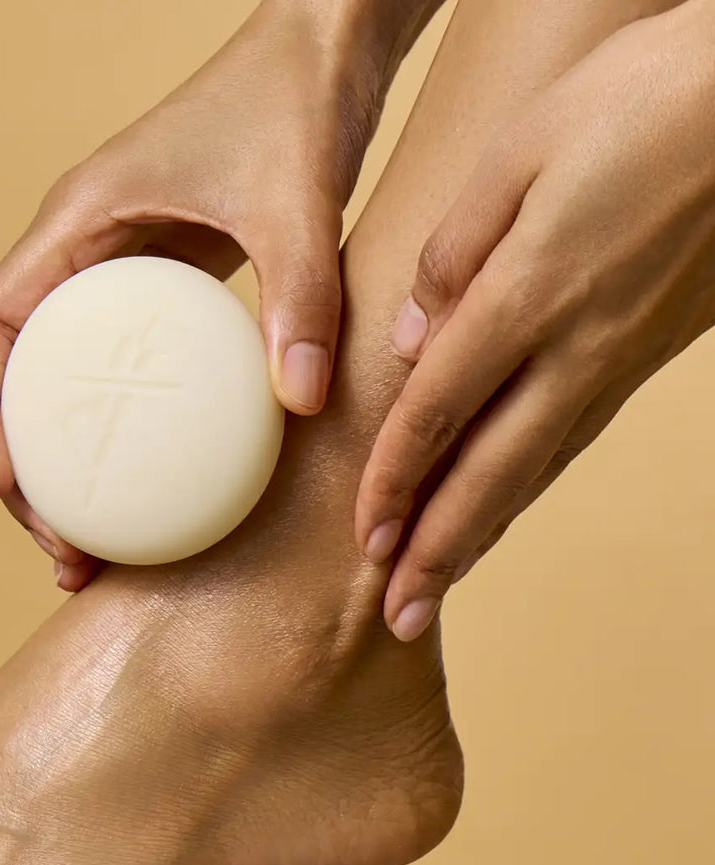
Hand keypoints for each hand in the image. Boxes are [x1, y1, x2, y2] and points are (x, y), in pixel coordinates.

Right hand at [0, 0, 415, 589]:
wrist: (321, 56)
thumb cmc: (291, 103)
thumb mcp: (297, 198)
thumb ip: (299, 294)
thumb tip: (298, 403)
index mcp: (74, 227)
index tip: (3, 482)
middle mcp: (80, 259)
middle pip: (13, 382)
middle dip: (21, 474)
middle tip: (64, 549)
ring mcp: (117, 283)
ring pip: (61, 393)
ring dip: (67, 474)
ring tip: (96, 553)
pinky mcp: (161, 300)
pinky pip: (120, 385)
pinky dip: (125, 446)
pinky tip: (161, 498)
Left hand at [355, 1, 714, 639]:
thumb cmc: (646, 97)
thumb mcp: (524, 147)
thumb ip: (454, 250)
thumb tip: (410, 337)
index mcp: (529, 295)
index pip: (437, 416)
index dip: (394, 485)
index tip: (363, 542)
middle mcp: (577, 346)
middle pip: (491, 475)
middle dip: (438, 553)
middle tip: (398, 620)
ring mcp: (621, 358)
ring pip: (537, 470)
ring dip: (481, 536)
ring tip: (438, 588)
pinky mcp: (649, 353)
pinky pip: (573, 439)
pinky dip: (527, 489)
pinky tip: (502, 508)